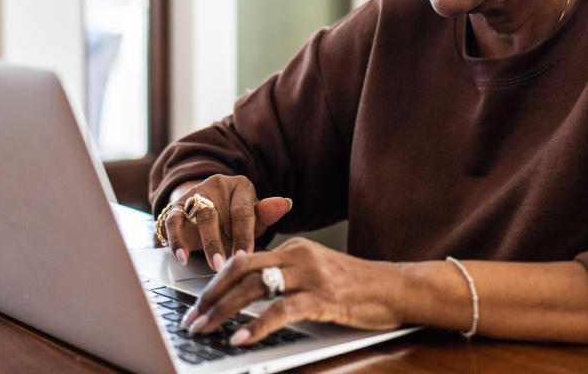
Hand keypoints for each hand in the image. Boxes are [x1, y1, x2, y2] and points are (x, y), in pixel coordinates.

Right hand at [159, 175, 292, 270]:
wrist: (210, 207)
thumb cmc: (237, 217)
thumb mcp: (254, 217)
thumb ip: (266, 214)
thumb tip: (286, 203)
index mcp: (241, 187)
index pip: (242, 211)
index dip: (243, 236)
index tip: (244, 258)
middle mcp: (216, 186)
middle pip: (216, 213)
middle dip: (220, 242)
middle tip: (225, 265)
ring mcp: (195, 194)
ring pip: (195, 216)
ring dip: (204, 243)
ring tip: (211, 265)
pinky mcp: (177, 206)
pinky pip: (173, 221)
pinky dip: (176, 240)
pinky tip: (182, 258)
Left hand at [182, 237, 405, 346]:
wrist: (396, 288)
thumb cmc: (357, 287)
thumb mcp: (316, 274)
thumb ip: (287, 278)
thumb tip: (248, 294)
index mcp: (294, 249)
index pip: (243, 260)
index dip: (216, 283)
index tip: (197, 304)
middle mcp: (298, 256)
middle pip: (241, 270)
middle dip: (210, 296)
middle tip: (191, 319)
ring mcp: (311, 275)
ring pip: (255, 288)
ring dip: (224, 311)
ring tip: (206, 329)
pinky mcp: (324, 297)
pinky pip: (282, 310)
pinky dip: (258, 325)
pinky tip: (242, 338)